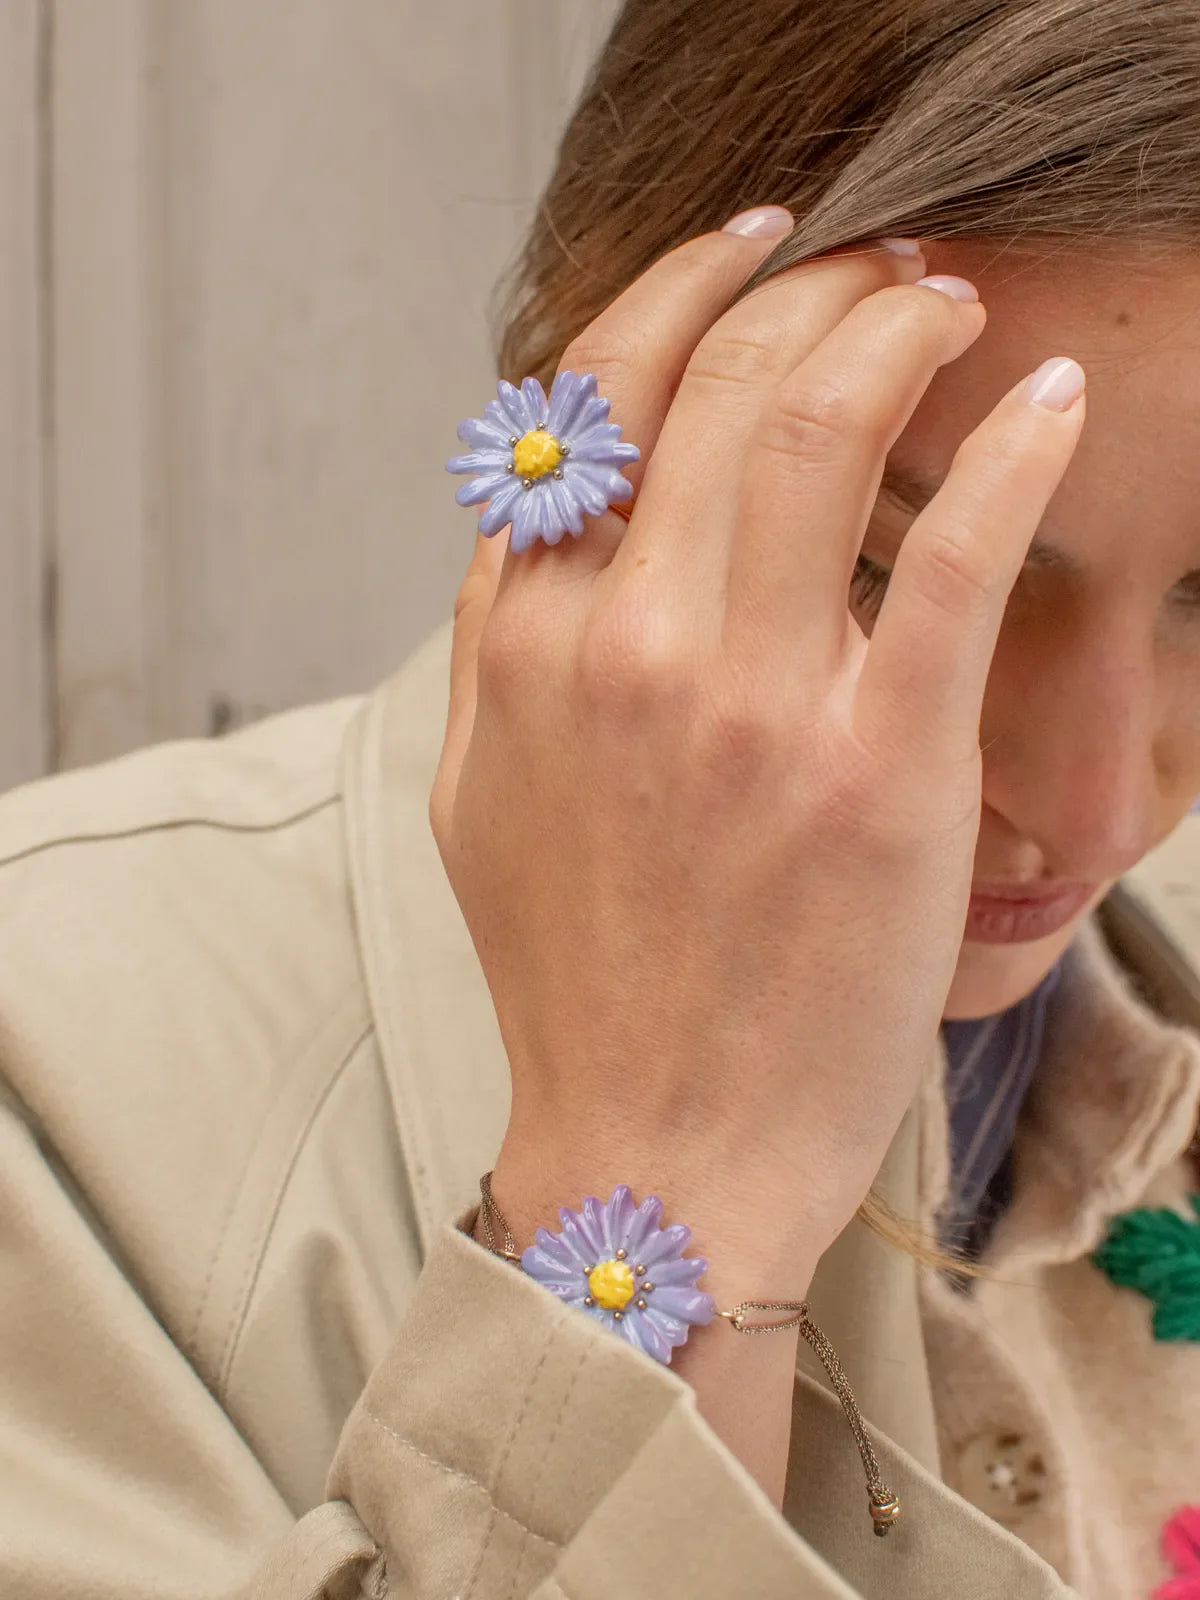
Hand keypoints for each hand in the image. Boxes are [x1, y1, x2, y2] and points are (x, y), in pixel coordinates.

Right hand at [430, 224, 1084, 1292]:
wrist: (657, 1144)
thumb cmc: (579, 978)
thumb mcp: (479, 796)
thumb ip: (497, 640)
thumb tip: (543, 515)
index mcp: (529, 645)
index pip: (596, 397)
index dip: (683, 288)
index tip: (758, 249)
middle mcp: (628, 649)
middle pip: (726, 381)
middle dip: (821, 286)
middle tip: (886, 269)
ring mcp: (752, 706)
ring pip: (828, 428)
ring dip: (906, 329)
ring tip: (953, 312)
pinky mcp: (878, 774)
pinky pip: (958, 564)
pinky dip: (1012, 458)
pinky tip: (1047, 411)